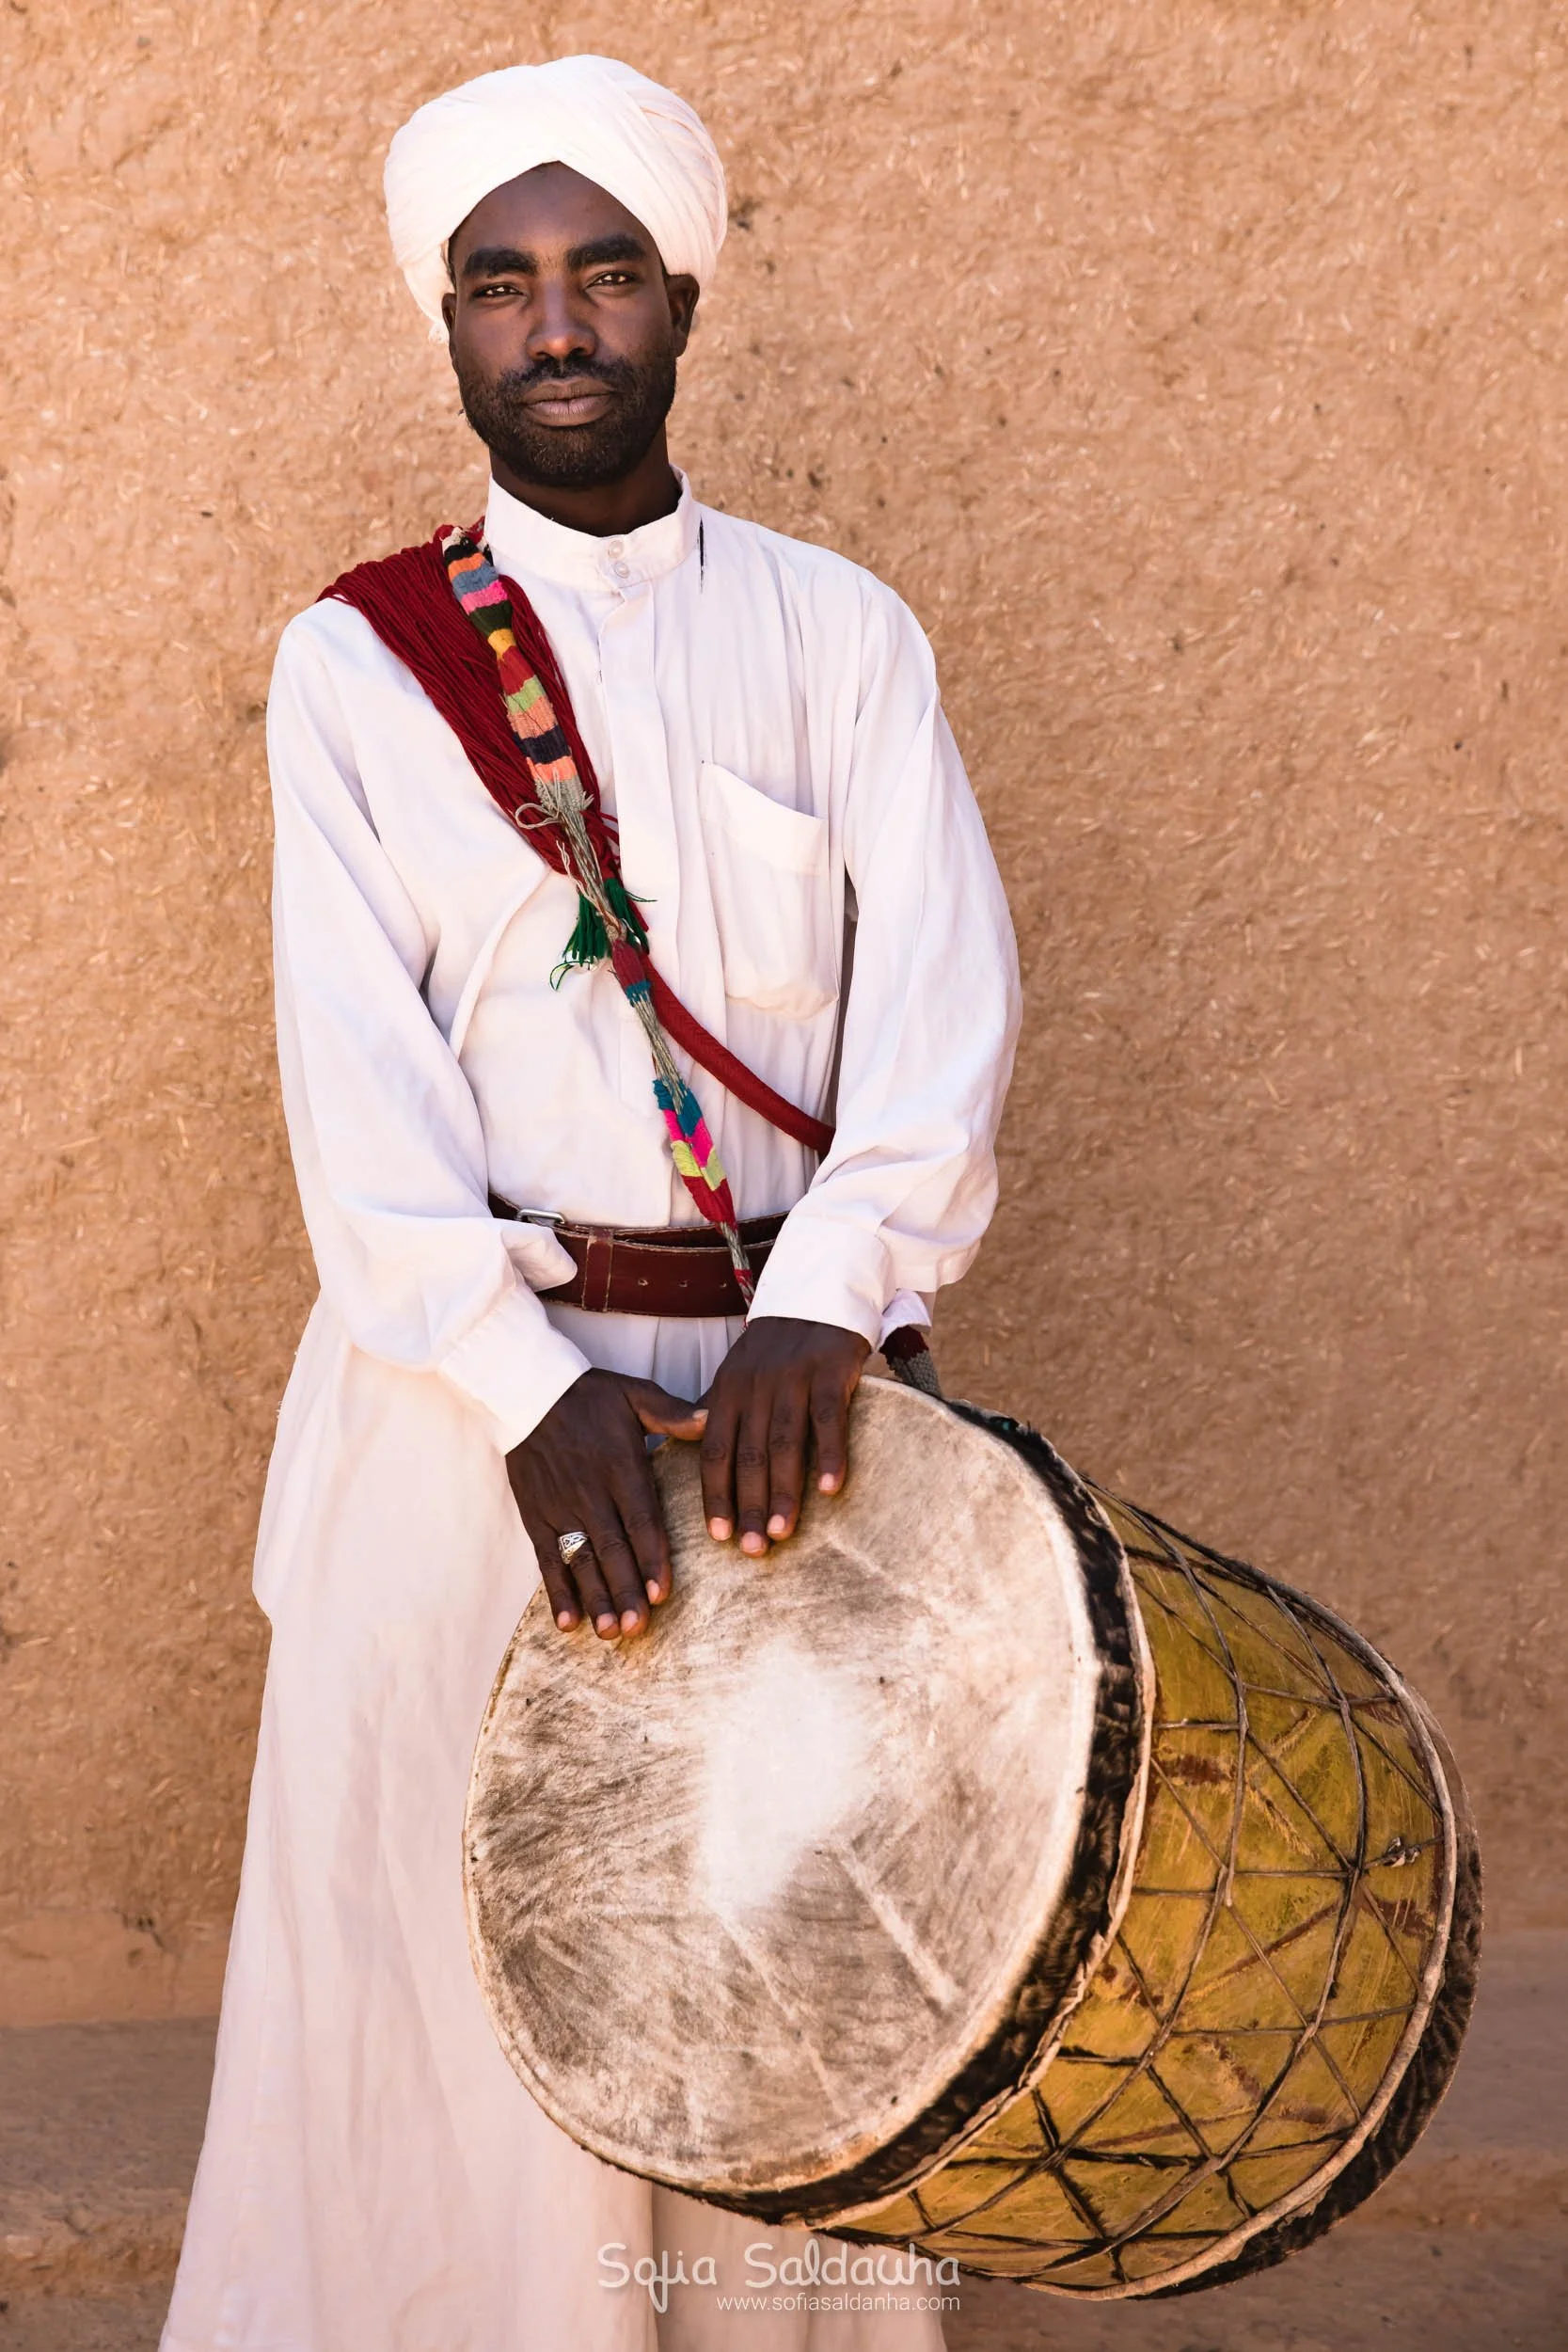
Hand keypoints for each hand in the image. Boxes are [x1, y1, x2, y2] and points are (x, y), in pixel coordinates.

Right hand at [507, 1371, 705, 1639]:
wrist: (526, 1391)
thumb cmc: (588, 1395)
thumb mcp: (634, 1394)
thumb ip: (673, 1413)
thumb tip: (712, 1419)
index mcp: (620, 1466)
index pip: (640, 1520)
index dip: (651, 1557)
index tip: (663, 1592)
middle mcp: (590, 1492)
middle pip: (611, 1549)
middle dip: (626, 1590)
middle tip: (638, 1627)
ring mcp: (560, 1507)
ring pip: (581, 1560)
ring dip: (595, 1598)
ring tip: (609, 1632)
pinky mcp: (535, 1516)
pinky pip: (546, 1559)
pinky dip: (557, 1591)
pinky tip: (568, 1622)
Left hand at [700, 1317, 870, 1557]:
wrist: (817, 1294)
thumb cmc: (775, 1348)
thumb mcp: (737, 1375)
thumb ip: (717, 1414)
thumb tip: (696, 1463)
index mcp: (727, 1391)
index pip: (715, 1450)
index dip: (716, 1494)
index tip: (718, 1535)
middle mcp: (755, 1386)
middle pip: (748, 1454)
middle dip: (748, 1505)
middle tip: (751, 1550)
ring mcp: (792, 1378)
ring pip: (784, 1442)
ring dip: (783, 1490)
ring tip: (782, 1531)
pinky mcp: (830, 1370)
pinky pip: (828, 1419)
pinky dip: (829, 1454)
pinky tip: (830, 1489)